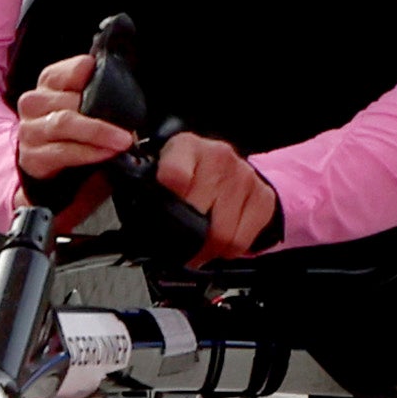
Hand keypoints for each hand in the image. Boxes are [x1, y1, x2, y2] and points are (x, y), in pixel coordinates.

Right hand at [11, 52, 131, 185]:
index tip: (118, 83)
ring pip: (64, 123)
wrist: (53, 166)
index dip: (94, 75)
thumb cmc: (77, 127)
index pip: (75, 69)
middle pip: (71, 100)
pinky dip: (88, 152)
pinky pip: (63, 151)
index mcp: (50, 80)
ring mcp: (30, 129)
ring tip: (123, 141)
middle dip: (103, 112)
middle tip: (131, 126)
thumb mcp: (87, 103)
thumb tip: (125, 87)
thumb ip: (99, 91)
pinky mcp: (32, 157)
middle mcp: (34, 102)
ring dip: (98, 133)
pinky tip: (106, 153)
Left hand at [153, 128, 279, 259]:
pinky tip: (218, 243)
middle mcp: (218, 156)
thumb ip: (147, 185)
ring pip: (220, 234)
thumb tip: (133, 220)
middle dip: (183, 236)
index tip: (157, 214)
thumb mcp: (164, 167)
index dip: (166, 198)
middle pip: (197, 213)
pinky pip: (240, 241)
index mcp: (186, 146)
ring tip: (197, 249)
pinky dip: (226, 251)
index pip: (174, 174)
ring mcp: (243, 177)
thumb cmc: (192, 173)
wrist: (233, 168)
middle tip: (176, 243)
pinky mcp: (263, 198)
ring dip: (205, 250)